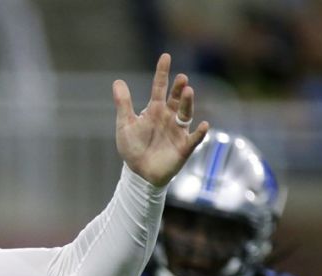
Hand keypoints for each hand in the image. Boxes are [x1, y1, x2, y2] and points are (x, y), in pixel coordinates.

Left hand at [112, 53, 209, 185]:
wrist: (139, 173)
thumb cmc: (133, 148)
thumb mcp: (125, 125)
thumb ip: (123, 104)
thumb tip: (117, 81)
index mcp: (154, 110)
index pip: (159, 87)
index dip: (162, 73)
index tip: (165, 56)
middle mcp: (169, 117)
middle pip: (176, 99)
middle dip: (179, 88)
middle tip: (181, 78)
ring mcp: (178, 131)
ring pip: (186, 114)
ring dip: (188, 103)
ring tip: (188, 91)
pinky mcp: (184, 147)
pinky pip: (194, 138)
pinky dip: (199, 132)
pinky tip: (204, 125)